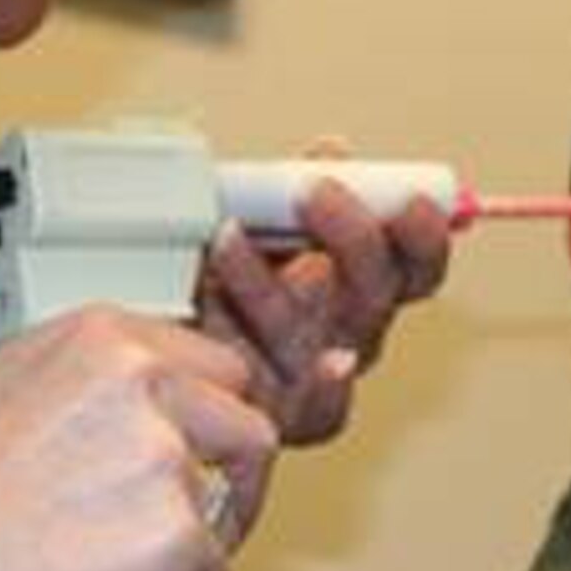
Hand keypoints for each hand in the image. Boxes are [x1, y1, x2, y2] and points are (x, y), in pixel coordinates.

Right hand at [0, 306, 277, 570]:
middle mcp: (147, 384)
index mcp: (106, 339)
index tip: (200, 446)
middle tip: (197, 510)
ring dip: (196, 538)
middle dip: (231, 473)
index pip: (215, 366)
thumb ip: (59, 373)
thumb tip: (89, 391)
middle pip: (247, 425)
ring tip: (130, 563)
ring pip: (231, 504)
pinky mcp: (178, 534)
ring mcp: (167, 459)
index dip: (208, 416)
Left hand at [196, 177, 450, 444]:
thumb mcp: (249, 220)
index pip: (414, 265)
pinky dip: (305, 380)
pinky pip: (306, 406)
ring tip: (228, 239)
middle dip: (354, 240)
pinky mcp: (274, 418)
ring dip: (274, 285)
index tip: (410, 202)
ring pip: (322, 339)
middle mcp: (345, 333)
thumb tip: (334, 152)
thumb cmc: (204, 273)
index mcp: (357, 284)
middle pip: (377, 295)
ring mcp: (310, 379)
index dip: (422, 237)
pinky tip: (301, 357)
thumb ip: (292, 189)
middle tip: (315, 191)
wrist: (147, 336)